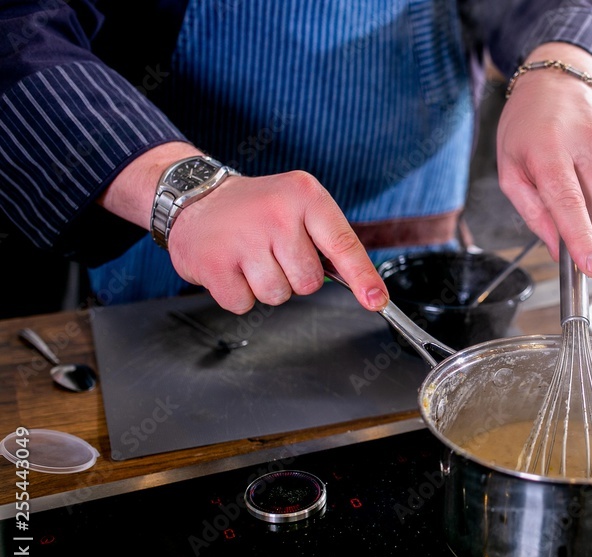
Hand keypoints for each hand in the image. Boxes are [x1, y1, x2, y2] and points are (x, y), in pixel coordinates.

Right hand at [167, 171, 387, 313]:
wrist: (194, 198)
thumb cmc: (257, 208)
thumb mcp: (300, 205)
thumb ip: (330, 241)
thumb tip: (366, 287)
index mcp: (305, 195)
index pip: (344, 245)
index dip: (363, 277)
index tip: (377, 300)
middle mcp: (277, 214)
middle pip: (310, 282)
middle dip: (295, 277)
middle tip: (273, 251)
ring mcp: (244, 239)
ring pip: (278, 296)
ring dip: (266, 286)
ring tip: (250, 257)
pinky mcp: (215, 265)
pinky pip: (245, 305)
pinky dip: (239, 294)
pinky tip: (231, 266)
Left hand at [496, 49, 591, 277]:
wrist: (556, 80)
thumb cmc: (526, 128)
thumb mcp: (510, 170)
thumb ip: (532, 212)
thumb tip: (555, 247)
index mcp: (549, 150)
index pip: (570, 204)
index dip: (583, 241)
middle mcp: (586, 143)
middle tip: (591, 259)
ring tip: (587, 223)